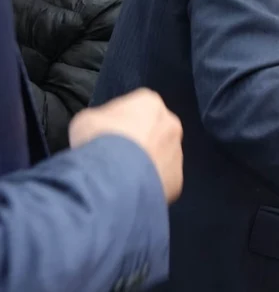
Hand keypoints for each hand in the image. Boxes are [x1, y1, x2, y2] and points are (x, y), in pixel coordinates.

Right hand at [69, 88, 183, 202]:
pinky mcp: (177, 178)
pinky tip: (132, 188)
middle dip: (140, 140)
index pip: (137, 107)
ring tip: (123, 174)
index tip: (108, 132)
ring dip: (146, 162)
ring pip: (161, 155)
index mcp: (150, 103)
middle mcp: (171, 124)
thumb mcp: (87, 119)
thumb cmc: (98, 139)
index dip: (120, 121)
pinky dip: (149, 182)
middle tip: (117, 154)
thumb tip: (105, 129)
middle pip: (155, 130)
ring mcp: (177, 152)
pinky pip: (162, 178)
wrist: (113, 176)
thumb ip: (102, 119)